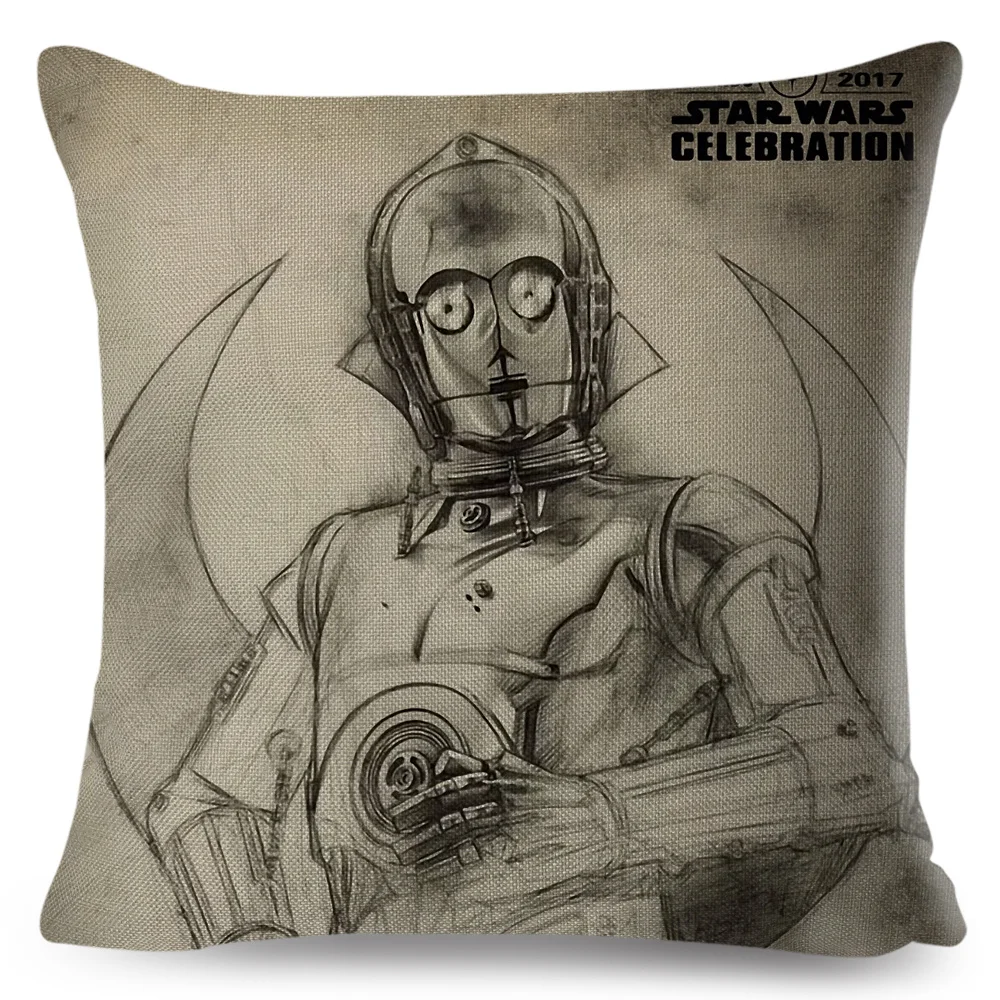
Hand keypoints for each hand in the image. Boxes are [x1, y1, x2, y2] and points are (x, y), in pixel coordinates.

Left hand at [389, 750, 622, 897]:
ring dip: (429, 849)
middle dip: (418, 827)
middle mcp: (500, 798)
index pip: (449, 789)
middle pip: (448, 812)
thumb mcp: (519, 768)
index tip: (396, 816)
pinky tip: (434, 874)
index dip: (420, 803)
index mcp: (499, 777)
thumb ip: (485, 763)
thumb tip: (444, 760)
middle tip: (393, 839)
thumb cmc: (557, 794)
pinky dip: (453, 868)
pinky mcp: (522, 847)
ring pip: (459, 835)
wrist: (600, 816)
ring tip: (406, 860)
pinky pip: (480, 858)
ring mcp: (510, 824)